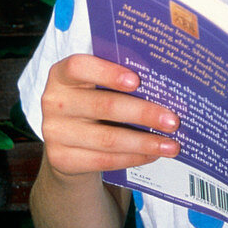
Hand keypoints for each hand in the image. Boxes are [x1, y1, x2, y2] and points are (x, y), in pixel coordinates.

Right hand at [41, 53, 179, 178]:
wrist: (67, 140)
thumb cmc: (93, 101)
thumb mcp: (97, 85)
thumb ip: (120, 79)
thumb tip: (166, 85)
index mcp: (62, 75)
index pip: (78, 67)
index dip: (107, 72)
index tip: (137, 81)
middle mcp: (54, 101)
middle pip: (103, 106)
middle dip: (144, 113)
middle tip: (173, 121)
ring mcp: (54, 132)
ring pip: (107, 138)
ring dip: (144, 142)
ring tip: (171, 145)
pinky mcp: (60, 159)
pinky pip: (103, 160)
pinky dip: (132, 158)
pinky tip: (152, 154)